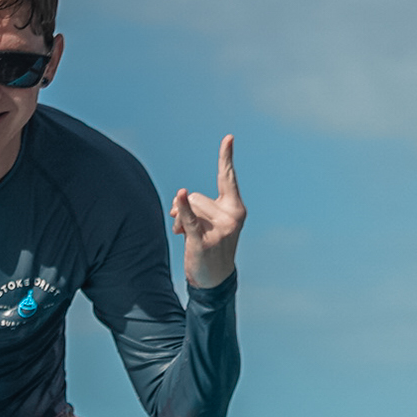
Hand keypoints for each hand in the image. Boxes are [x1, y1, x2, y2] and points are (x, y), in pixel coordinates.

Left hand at [169, 134, 243, 288]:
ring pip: (190, 207)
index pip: (228, 178)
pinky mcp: (204, 241)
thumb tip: (180, 199)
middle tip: (184, 225)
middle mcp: (232, 216)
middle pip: (197, 196)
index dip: (226, 157)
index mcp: (236, 208)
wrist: (215, 279)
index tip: (228, 137)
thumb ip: (198, 205)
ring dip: (180, 218)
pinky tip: (180, 195)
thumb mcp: (211, 221)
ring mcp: (220, 229)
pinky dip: (183, 209)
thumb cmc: (212, 245)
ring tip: (183, 234)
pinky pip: (190, 219)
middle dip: (186, 208)